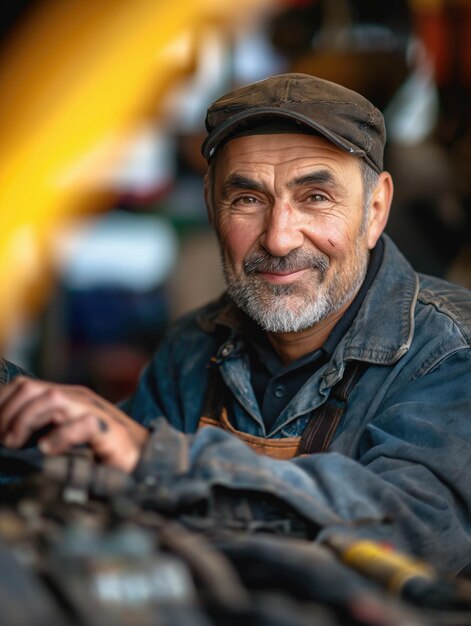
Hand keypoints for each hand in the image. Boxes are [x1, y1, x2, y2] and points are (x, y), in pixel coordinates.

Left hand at [0, 376, 148, 471]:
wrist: (146, 457)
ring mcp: (93, 411)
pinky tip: (48, 451)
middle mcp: (77, 398)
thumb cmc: (101, 452)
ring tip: (17, 444)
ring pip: (51, 399)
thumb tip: (6, 440)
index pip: (22, 386)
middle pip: (30, 388)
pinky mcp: (109, 431)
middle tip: (4, 441)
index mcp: (64, 398)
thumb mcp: (65, 438)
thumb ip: (41, 433)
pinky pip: (83, 424)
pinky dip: (60, 437)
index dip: (1, 403)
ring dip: (25, 421)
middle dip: (7, 413)